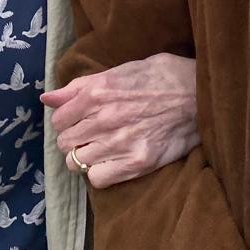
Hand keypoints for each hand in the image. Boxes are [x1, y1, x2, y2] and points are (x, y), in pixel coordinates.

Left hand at [42, 52, 198, 188]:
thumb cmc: (163, 76)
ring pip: (77, 162)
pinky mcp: (138, 163)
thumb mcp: (121, 70)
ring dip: (85, 157)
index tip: (78, 121)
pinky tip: (112, 161)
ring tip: (100, 149)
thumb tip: (47, 98)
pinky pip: (98, 179)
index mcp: (99, 92)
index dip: (66, 121)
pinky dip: (100, 173)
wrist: (202, 94)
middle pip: (65, 142)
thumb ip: (81, 86)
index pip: (59, 119)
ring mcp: (121, 143)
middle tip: (89, 135)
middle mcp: (105, 118)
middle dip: (73, 139)